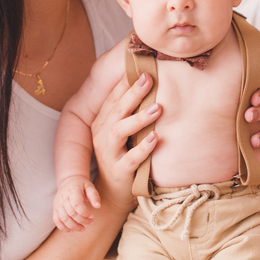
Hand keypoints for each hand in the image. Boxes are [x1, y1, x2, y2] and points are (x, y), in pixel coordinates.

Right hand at [54, 176, 99, 231]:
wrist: (68, 180)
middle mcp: (63, 198)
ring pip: (63, 218)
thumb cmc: (81, 185)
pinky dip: (62, 227)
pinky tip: (71, 230)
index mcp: (72, 191)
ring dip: (73, 226)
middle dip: (82, 220)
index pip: (77, 204)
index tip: (92, 215)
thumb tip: (98, 206)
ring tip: (82, 229)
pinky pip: (56, 220)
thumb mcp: (89, 186)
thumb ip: (94, 196)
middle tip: (90, 222)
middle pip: (71, 213)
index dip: (85, 213)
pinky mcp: (55, 208)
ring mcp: (58, 204)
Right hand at [91, 72, 160, 210]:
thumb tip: (149, 84)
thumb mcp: (122, 133)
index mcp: (102, 123)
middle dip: (132, 93)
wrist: (113, 192)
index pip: (113, 99)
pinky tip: (156, 138)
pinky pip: (130, 158)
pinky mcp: (119, 171)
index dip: (125, 83)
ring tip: (157, 108)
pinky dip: (143, 148)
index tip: (141, 67)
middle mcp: (102, 136)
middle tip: (149, 78)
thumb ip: (129, 112)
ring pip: (120, 132)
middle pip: (116, 110)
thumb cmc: (122, 155)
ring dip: (138, 119)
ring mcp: (109, 154)